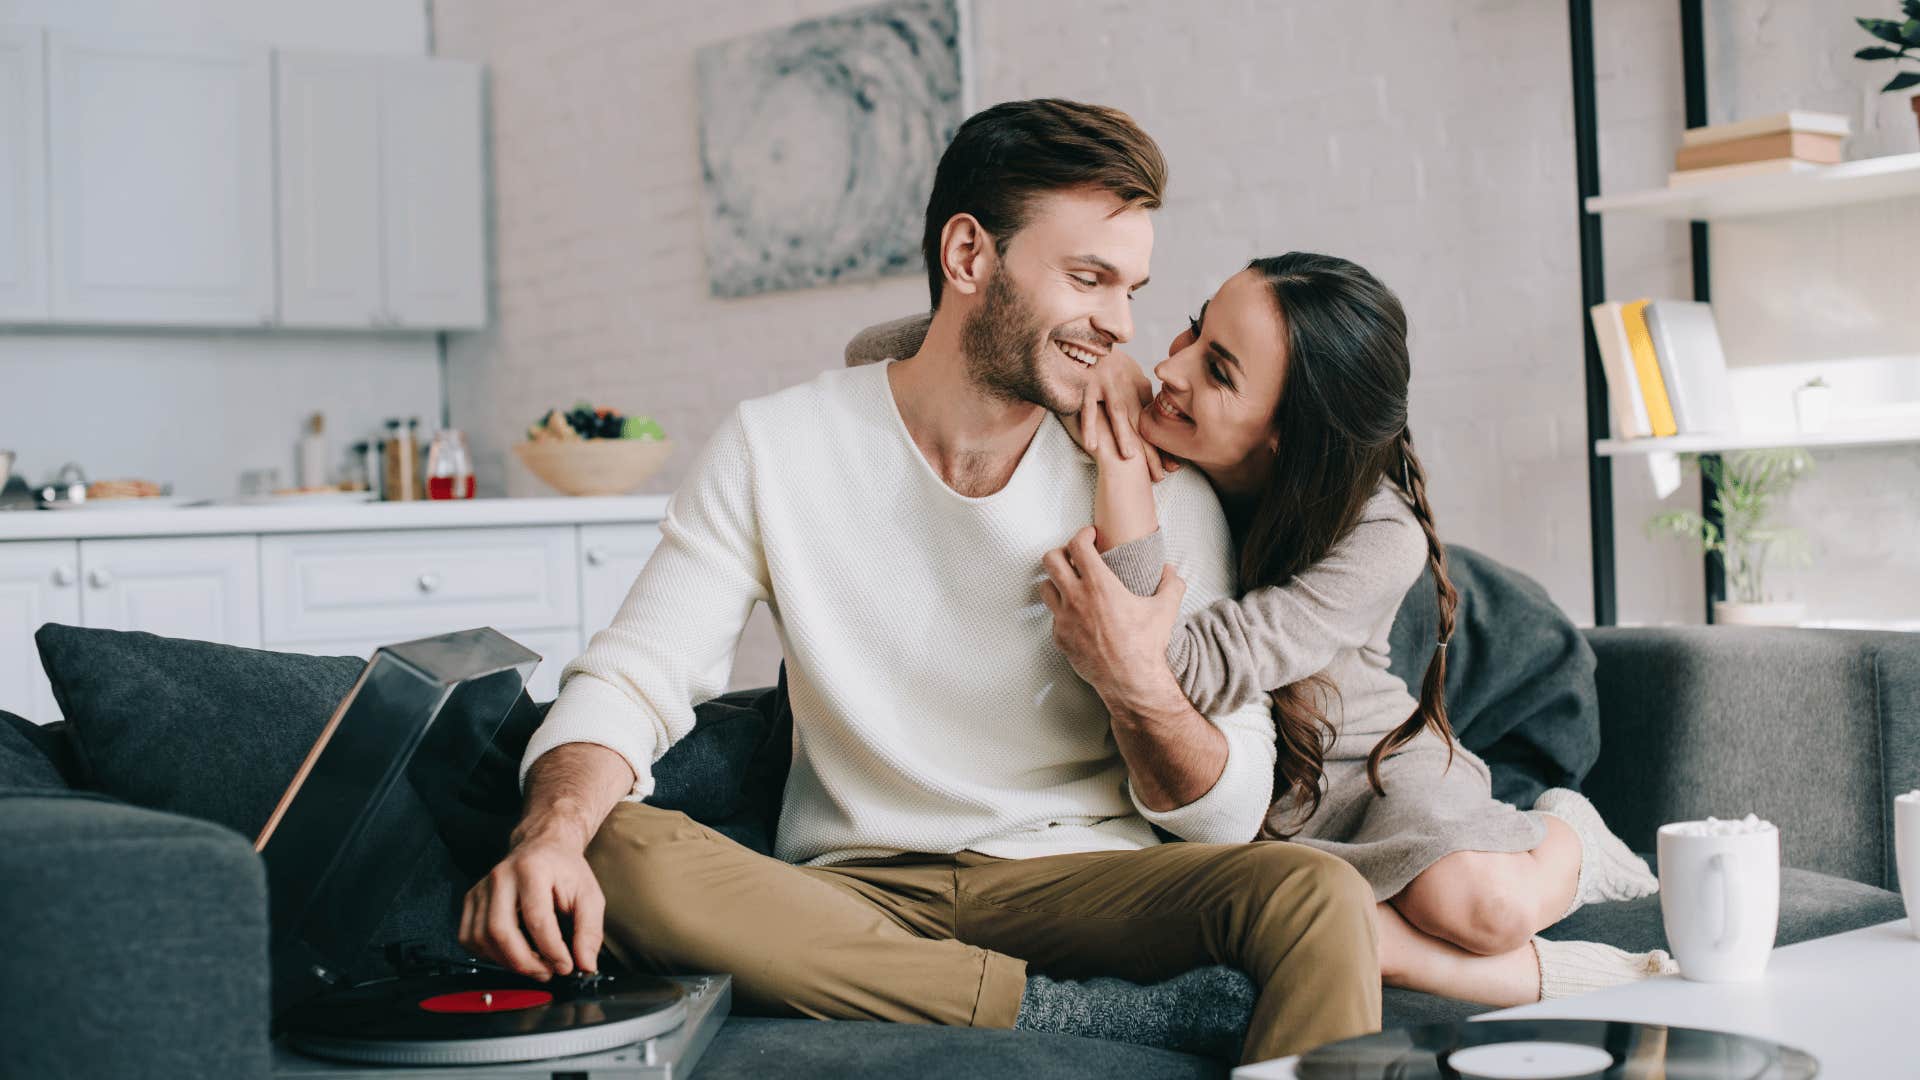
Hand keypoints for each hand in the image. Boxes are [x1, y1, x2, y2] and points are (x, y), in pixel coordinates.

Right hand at [459, 833, 605, 980]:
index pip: (537, 919)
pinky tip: (511, 954)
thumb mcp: (589, 895)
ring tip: (534, 965)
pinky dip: (488, 954)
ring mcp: (482, 888)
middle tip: (547, 972)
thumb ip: (590, 931)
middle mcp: (501, 877)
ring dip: (508, 962)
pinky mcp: (472, 900)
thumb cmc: (564, 870)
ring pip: (482, 938)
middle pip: (501, 931)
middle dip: (525, 962)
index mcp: (532, 870)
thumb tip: (586, 964)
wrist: (543, 846)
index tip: (566, 966)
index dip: (552, 950)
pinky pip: (469, 937)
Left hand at [1040, 526, 1187, 701]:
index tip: (1091, 536)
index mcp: (1100, 585)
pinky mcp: (1059, 637)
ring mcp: (1063, 619)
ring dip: (1055, 580)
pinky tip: (1077, 613)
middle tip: (1075, 556)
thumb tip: (1171, 571)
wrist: (1130, 681)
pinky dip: (1061, 609)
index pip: (1077, 545)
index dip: (1082, 534)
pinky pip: (1052, 615)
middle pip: (1051, 559)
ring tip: (1070, 582)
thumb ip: (1171, 584)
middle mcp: (1076, 598)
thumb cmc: (1146, 645)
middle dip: (1061, 552)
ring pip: (1044, 586)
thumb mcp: (1166, 610)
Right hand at [1076, 350, 1180, 481]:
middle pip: (1139, 426)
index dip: (1161, 448)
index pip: (1150, 427)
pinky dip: (1089, 426)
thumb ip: (1142, 400)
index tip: (1173, 468)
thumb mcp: (1133, 380)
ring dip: (1123, 436)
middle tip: (1159, 474)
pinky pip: (1087, 409)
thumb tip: (1155, 420)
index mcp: (1136, 395)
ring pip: (1117, 415)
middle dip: (1149, 451)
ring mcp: (1106, 388)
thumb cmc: (1113, 364)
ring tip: (1130, 458)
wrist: (1092, 339)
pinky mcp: (1087, 385)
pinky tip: (1092, 446)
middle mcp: (1125, 392)